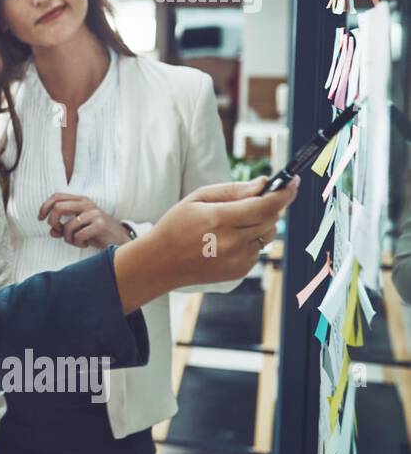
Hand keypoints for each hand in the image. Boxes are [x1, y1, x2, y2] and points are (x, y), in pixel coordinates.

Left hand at [38, 193, 130, 248]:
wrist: (118, 240)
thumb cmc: (95, 233)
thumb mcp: (77, 229)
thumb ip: (62, 229)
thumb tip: (51, 232)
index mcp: (80, 200)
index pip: (57, 196)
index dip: (45, 206)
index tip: (40, 218)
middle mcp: (87, 204)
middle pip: (58, 207)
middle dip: (52, 222)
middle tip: (57, 231)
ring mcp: (94, 213)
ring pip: (67, 226)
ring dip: (68, 238)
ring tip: (77, 241)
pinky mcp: (99, 225)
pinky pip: (77, 236)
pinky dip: (78, 243)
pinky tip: (86, 244)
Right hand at [113, 176, 297, 312]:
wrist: (159, 264)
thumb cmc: (175, 226)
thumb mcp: (196, 199)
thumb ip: (232, 190)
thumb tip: (263, 184)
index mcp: (218, 219)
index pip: (265, 205)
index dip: (284, 192)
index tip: (293, 182)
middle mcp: (231, 242)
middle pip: (272, 219)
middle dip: (271, 205)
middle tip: (259, 197)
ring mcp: (237, 260)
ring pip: (268, 235)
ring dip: (261, 223)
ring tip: (235, 221)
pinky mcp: (239, 271)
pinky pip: (258, 250)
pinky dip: (252, 240)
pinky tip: (228, 240)